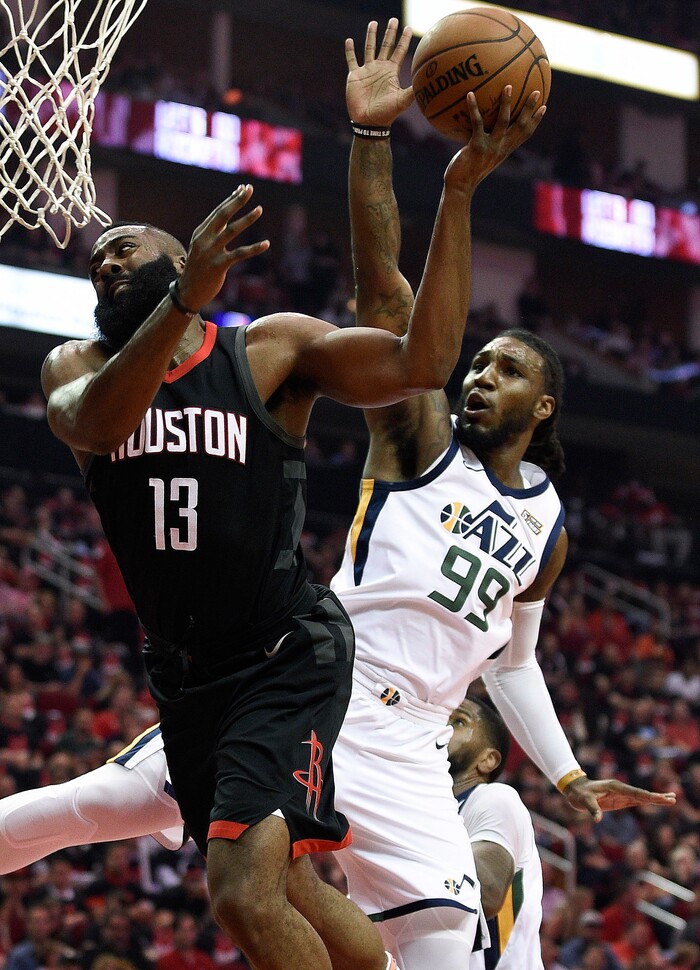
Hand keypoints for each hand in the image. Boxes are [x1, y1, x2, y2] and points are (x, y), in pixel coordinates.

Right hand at [177, 184, 269, 310]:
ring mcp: (210, 252)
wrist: (188, 291)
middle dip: (237, 201)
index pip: (218, 212)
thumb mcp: (202, 247)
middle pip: (222, 215)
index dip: (231, 199)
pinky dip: (254, 249)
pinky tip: (266, 244)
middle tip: (250, 189)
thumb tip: (226, 216)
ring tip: (259, 209)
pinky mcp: (218, 266)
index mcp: (201, 233)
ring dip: (246, 219)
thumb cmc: (199, 268)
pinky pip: (239, 254)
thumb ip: (213, 233)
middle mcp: (204, 239)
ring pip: (231, 231)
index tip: (243, 189)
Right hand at [345, 18, 414, 126]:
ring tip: (373, 23)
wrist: (369, 123)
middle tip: (394, 20)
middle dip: (389, 33)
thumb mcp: (401, 101)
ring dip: (371, 36)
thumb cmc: (386, 114)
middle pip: (386, 46)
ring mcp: (367, 71)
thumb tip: (425, 82)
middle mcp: (379, 68)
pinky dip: (350, 51)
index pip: (399, 51)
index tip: (408, 27)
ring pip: (369, 48)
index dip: (404, 40)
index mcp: (391, 72)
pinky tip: (349, 40)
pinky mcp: (354, 76)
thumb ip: (412, 91)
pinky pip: (351, 60)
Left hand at [444, 86, 545, 192]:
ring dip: (507, 103)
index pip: (525, 134)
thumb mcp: (481, 156)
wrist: (460, 186)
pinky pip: (477, 123)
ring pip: (503, 122)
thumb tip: (480, 127)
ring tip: (508, 87)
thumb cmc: (468, 170)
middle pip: (521, 126)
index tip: (544, 107)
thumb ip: (486, 142)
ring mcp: (491, 147)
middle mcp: (502, 147)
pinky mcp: (478, 146)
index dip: (536, 121)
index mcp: (505, 149)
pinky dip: (474, 108)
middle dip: (529, 108)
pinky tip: (469, 94)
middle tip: (536, 91)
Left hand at [564, 776, 676, 822]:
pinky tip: (655, 802)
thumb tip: (598, 819)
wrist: (575, 790)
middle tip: (673, 798)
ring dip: (655, 799)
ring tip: (671, 799)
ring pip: (641, 797)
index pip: (635, 792)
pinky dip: (646, 801)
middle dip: (657, 797)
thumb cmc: (580, 794)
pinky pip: (636, 801)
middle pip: (642, 794)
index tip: (661, 798)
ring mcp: (621, 794)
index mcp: (615, 787)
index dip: (649, 796)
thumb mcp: (584, 801)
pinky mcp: (620, 800)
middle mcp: (620, 789)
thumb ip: (592, 809)